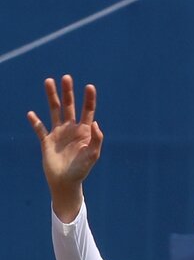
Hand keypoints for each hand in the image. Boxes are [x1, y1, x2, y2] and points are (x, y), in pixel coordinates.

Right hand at [27, 75, 102, 221]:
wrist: (66, 182)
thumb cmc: (82, 169)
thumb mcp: (93, 155)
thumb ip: (96, 139)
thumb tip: (95, 123)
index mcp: (84, 131)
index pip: (88, 111)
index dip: (89, 99)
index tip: (89, 86)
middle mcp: (71, 129)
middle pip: (70, 106)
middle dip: (68, 92)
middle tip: (66, 77)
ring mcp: (58, 133)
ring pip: (54, 111)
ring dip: (52, 97)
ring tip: (48, 81)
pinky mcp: (46, 141)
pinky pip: (39, 129)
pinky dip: (35, 122)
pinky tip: (31, 114)